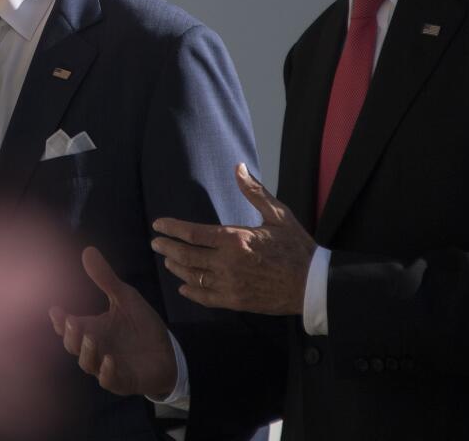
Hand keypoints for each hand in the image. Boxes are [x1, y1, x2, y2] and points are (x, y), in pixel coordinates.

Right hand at [49, 247, 176, 397]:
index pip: (69, 326)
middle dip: (70, 335)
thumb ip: (105, 278)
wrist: (168, 352)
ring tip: (91, 337)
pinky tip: (110, 360)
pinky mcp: (123, 380)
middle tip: (71, 322)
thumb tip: (87, 250)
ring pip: (88, 363)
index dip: (59, 320)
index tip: (55, 309)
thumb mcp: (125, 298)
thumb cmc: (142, 325)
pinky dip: (108, 372)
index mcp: (93, 329)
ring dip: (87, 352)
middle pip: (73, 345)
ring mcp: (107, 366)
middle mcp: (95, 348)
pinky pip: (110, 380)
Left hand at [152, 163, 316, 314]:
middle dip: (166, 248)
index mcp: (236, 238)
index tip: (158, 225)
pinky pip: (205, 297)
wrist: (313, 285)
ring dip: (176, 268)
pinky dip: (191, 292)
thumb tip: (239, 167)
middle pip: (186, 255)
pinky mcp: (236, 301)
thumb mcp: (278, 214)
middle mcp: (228, 262)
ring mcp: (230, 284)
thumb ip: (254, 191)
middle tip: (156, 243)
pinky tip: (184, 287)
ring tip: (168, 261)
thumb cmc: (296, 247)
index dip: (172, 229)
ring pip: (192, 276)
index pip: (193, 233)